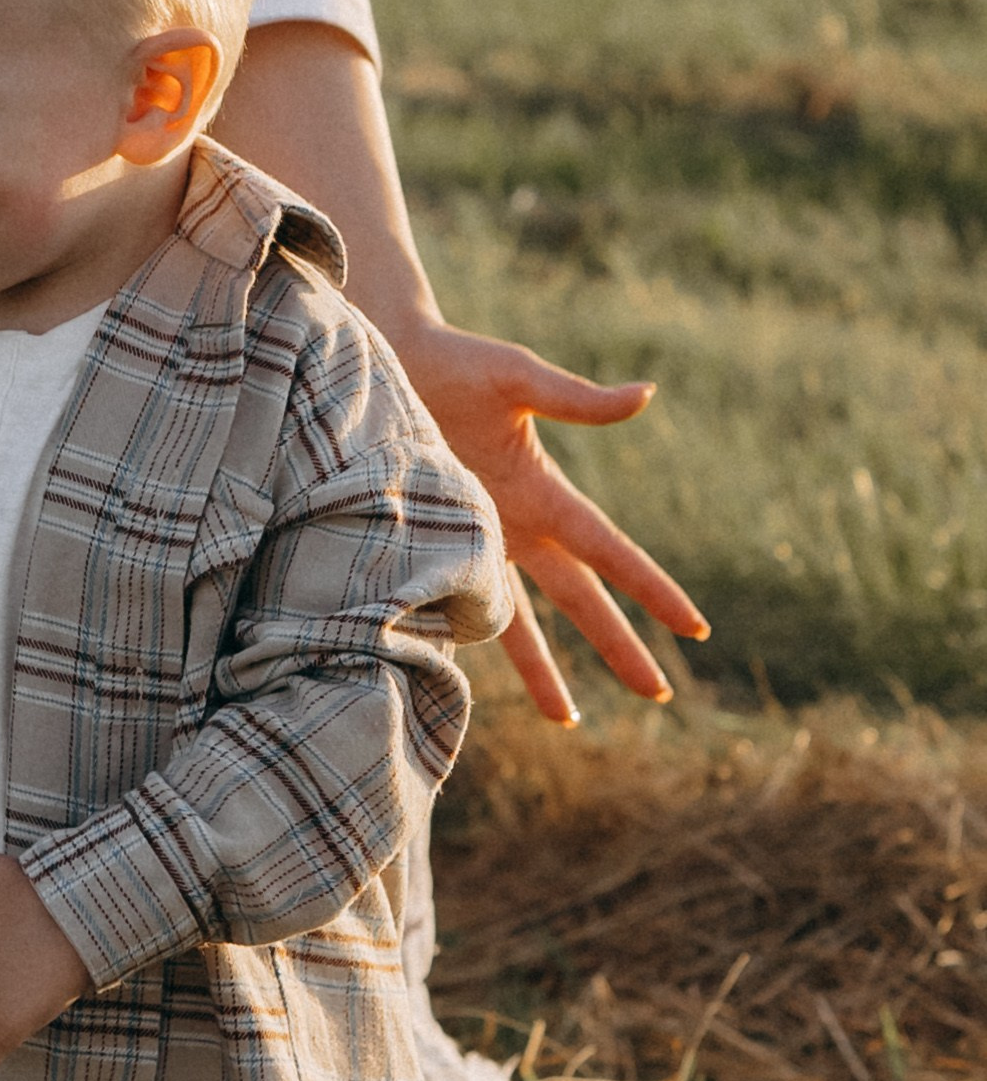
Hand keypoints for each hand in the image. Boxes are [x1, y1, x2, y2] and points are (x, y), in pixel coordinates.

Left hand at [389, 318, 709, 724]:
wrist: (386, 361)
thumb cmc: (457, 362)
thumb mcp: (520, 380)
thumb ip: (578, 402)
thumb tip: (647, 395)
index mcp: (546, 491)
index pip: (611, 551)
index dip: (651, 589)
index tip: (694, 626)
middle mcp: (517, 527)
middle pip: (581, 599)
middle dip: (620, 645)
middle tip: (660, 693)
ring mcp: (475, 540)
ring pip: (520, 620)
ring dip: (545, 670)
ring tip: (569, 719)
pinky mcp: (428, 543)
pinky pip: (453, 605)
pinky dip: (466, 641)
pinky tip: (465, 683)